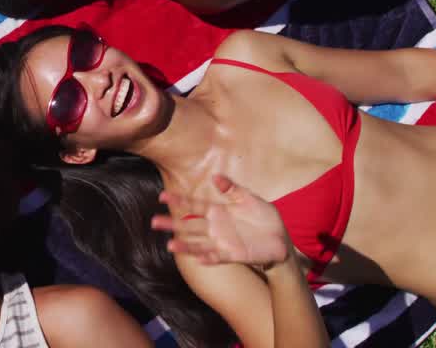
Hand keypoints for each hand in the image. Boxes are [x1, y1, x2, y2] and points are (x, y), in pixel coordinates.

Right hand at [151, 174, 292, 269]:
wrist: (281, 239)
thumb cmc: (265, 217)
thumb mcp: (249, 199)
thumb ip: (233, 189)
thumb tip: (215, 177)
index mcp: (218, 211)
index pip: (194, 205)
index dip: (179, 201)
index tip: (162, 197)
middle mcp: (216, 227)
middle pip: (189, 225)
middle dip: (172, 223)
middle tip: (154, 222)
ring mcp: (223, 242)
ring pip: (198, 244)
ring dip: (185, 245)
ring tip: (170, 245)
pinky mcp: (233, 255)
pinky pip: (217, 257)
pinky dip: (207, 258)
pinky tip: (198, 258)